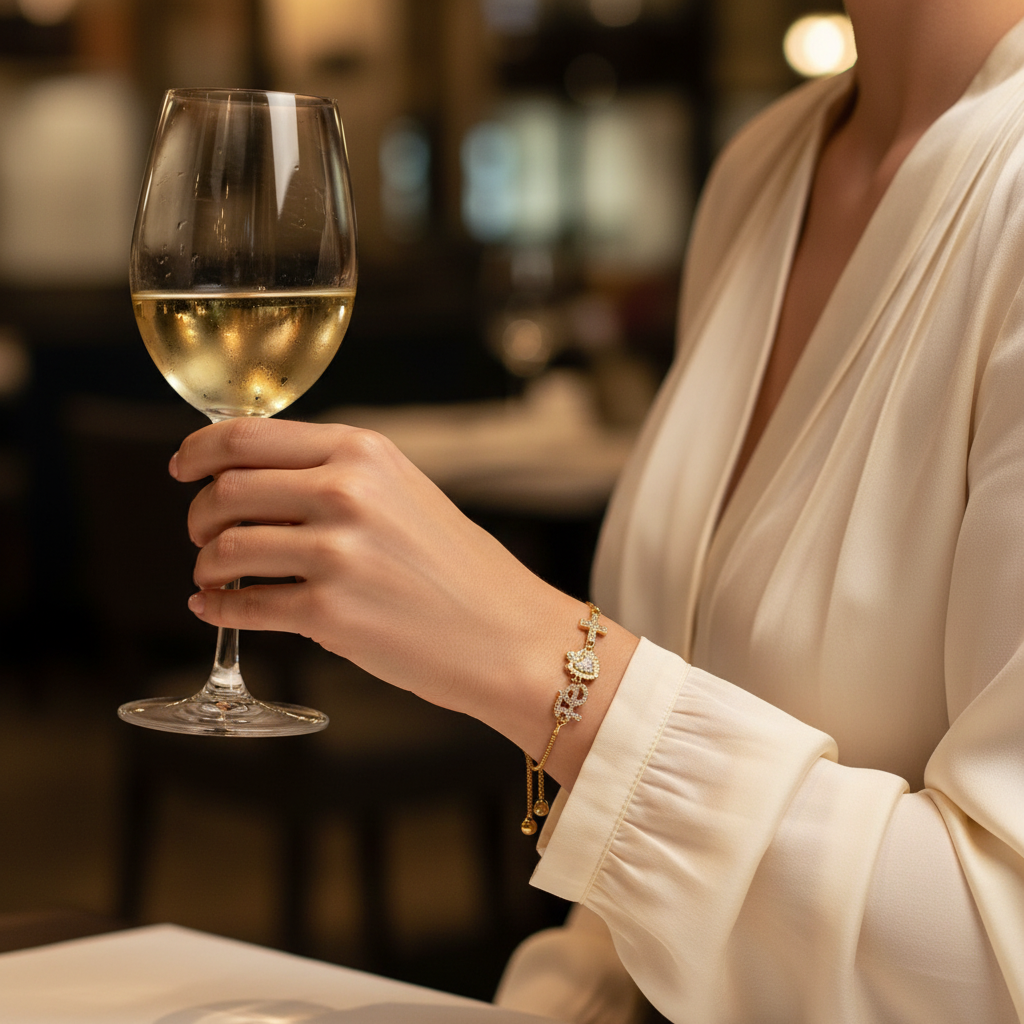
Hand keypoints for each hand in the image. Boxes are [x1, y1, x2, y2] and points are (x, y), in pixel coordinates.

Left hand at [172, 418, 636, 782]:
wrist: (510, 635)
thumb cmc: (459, 568)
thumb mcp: (404, 492)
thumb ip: (335, 475)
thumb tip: (253, 481)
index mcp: (363, 451)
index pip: (246, 436)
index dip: (196, 452)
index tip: (182, 468)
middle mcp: (346, 492)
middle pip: (225, 490)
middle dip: (198, 516)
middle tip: (204, 534)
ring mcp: (337, 554)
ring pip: (224, 548)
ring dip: (206, 565)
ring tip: (215, 577)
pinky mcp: (330, 615)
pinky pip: (243, 605)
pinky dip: (217, 608)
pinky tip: (218, 608)